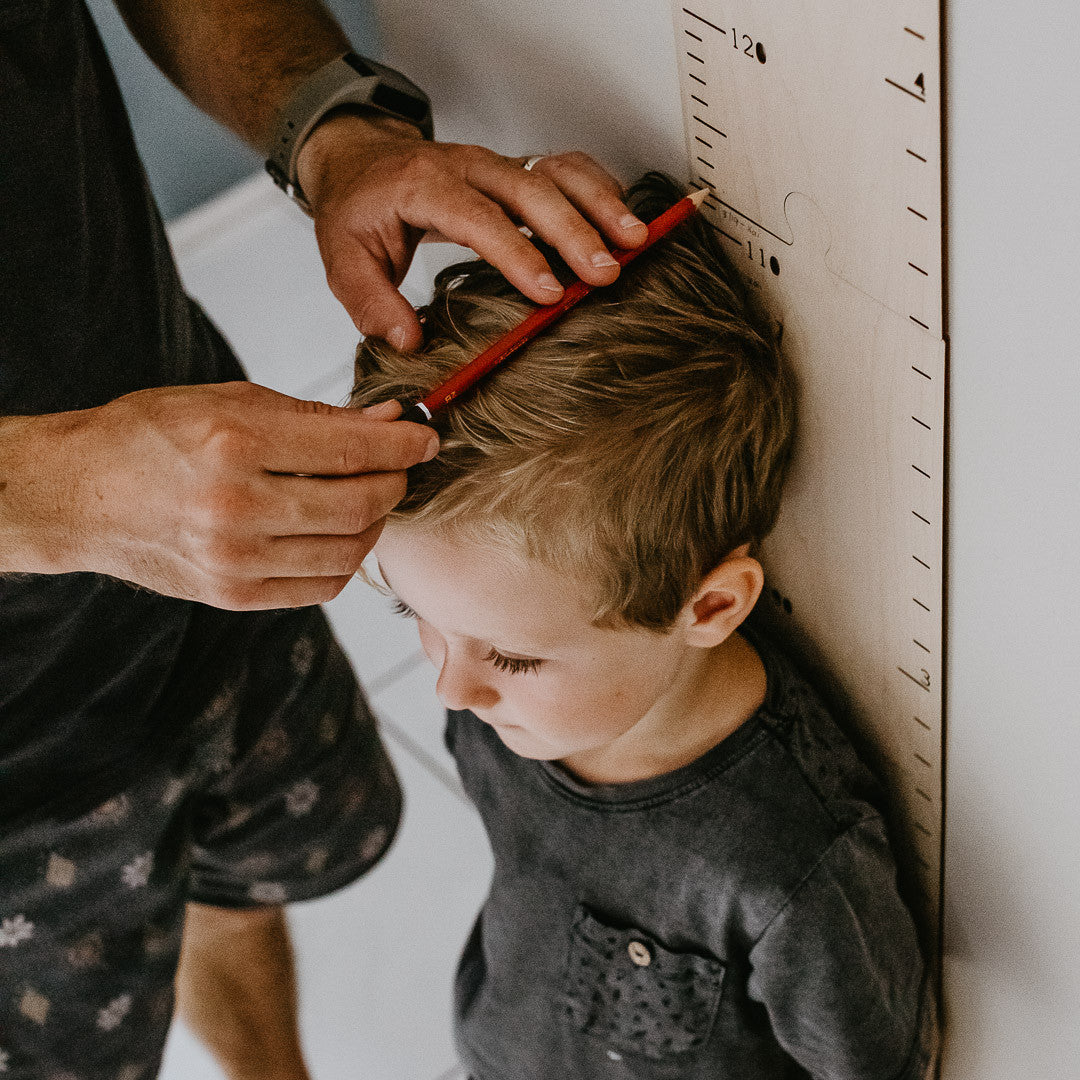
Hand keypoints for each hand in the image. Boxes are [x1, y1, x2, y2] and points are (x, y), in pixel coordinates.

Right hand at [0, 383, 436, 609]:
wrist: (80, 494)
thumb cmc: (150, 436)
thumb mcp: (228, 401)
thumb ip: (314, 417)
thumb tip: (388, 423)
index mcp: (233, 443)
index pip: (350, 450)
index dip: (404, 445)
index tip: (426, 437)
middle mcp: (236, 506)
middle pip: (359, 505)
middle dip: (396, 483)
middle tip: (401, 467)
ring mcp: (235, 560)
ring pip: (348, 551)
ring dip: (375, 523)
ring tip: (370, 498)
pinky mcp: (234, 596)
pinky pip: (321, 586)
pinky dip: (345, 559)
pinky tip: (339, 533)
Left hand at [296, 111, 649, 348]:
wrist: (362, 160)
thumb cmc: (358, 211)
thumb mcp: (343, 259)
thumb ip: (371, 303)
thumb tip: (408, 341)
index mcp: (424, 185)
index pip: (478, 217)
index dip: (517, 254)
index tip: (549, 293)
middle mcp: (468, 166)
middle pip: (531, 188)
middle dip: (573, 230)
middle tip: (605, 273)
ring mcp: (497, 164)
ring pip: (557, 170)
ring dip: (600, 202)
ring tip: (634, 241)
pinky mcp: (517, 168)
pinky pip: (567, 167)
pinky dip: (600, 188)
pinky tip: (623, 221)